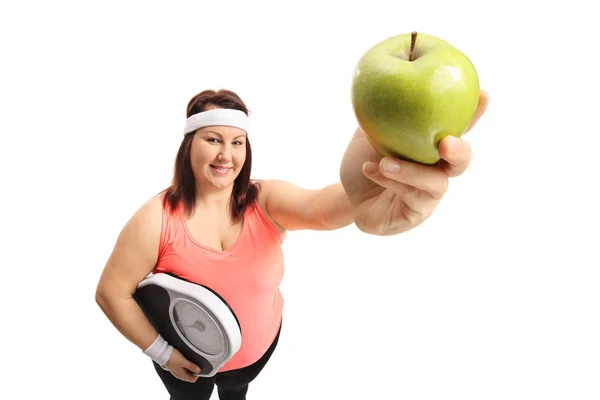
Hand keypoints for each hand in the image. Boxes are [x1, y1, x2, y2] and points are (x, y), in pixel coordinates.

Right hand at [164, 347, 201, 382]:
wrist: (162, 353)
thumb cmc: (172, 357)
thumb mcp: (184, 362)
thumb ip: (191, 366)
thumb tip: (198, 370)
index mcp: (181, 375)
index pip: (192, 379)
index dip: (197, 375)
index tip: (200, 369)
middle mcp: (178, 374)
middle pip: (188, 377)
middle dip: (194, 373)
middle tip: (197, 366)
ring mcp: (175, 371)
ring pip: (185, 373)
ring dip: (189, 370)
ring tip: (192, 363)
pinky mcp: (173, 367)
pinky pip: (181, 370)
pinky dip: (185, 367)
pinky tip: (185, 362)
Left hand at [340, 90, 488, 235]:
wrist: (348, 194)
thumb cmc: (364, 159)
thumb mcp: (369, 130)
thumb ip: (381, 109)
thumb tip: (386, 73)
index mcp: (432, 147)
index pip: (459, 128)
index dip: (474, 114)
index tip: (483, 94)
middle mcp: (437, 171)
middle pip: (461, 162)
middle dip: (459, 150)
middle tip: (446, 142)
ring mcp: (428, 196)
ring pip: (434, 184)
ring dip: (409, 171)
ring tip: (384, 162)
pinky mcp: (414, 214)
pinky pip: (409, 199)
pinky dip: (389, 182)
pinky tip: (371, 169)